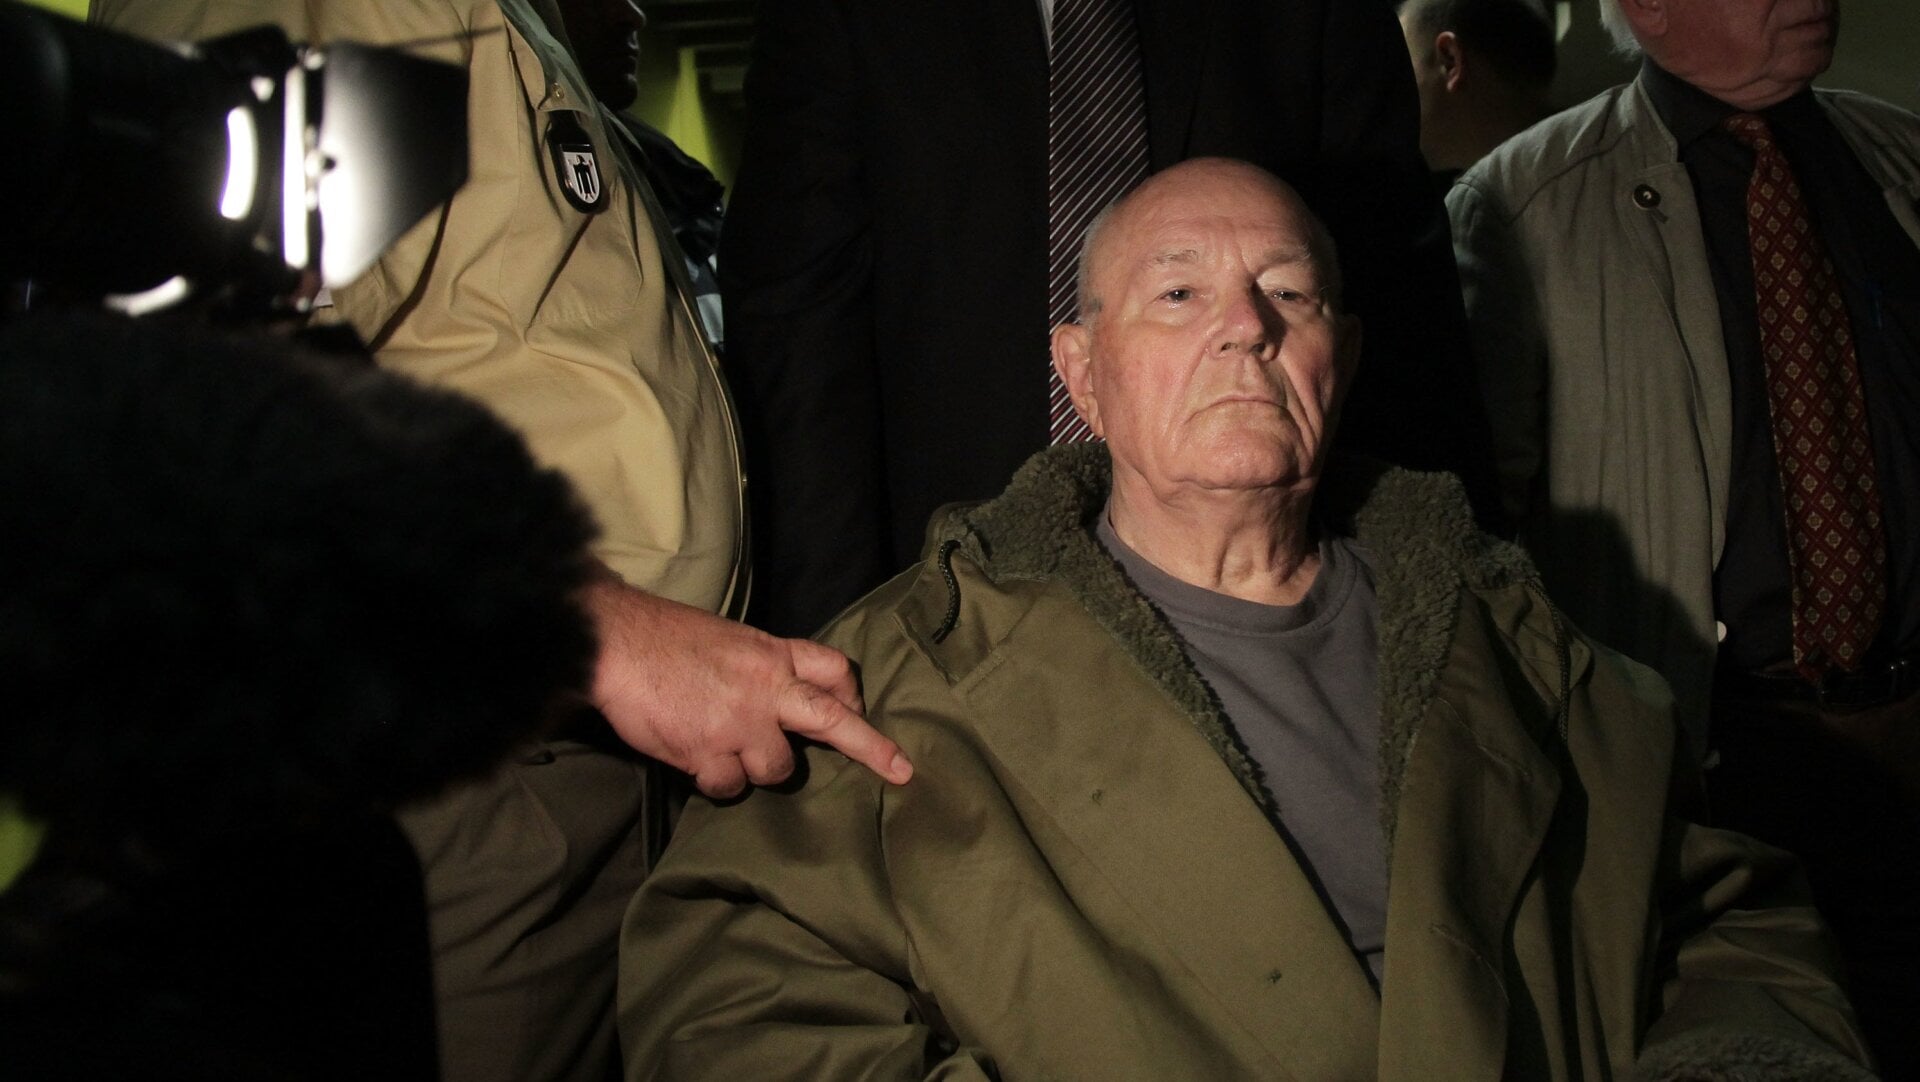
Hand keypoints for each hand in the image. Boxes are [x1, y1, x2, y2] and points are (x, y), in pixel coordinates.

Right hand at [582, 571, 912, 796]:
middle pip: (831, 721)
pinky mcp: (709, 752)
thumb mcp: (728, 640)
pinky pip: (729, 786)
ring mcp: (741, 723)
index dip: (852, 694)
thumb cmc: (665, 638)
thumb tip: (776, 702)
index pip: (833, 670)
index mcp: (772, 654)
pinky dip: (714, 780)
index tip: (859, 711)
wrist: (617, 643)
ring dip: (753, 767)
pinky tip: (693, 758)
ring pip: (775, 770)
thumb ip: (759, 671)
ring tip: (719, 746)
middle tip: (901, 770)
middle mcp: (766, 689)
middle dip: (870, 747)